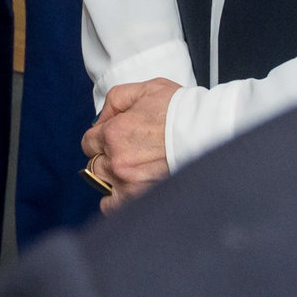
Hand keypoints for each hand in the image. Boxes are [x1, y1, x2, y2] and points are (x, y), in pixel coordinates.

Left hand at [82, 78, 178, 211]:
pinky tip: (128, 189)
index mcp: (114, 133)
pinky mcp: (141, 198)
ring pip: (102, 185)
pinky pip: (113, 207)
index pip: (88, 142)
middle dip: (107, 157)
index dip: (101, 138)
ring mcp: (128, 183)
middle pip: (94, 164)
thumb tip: (101, 120)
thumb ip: (115, 101)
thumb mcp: (143, 89)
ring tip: (131, 172)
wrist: (208, 131)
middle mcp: (117, 161)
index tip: (113, 139)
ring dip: (112, 179)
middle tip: (128, 153)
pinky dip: (117, 201)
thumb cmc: (180, 110)